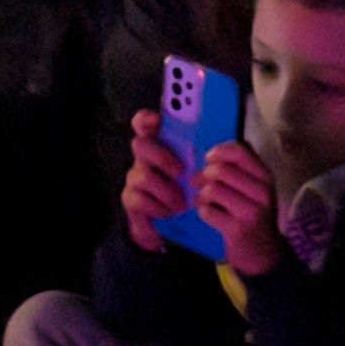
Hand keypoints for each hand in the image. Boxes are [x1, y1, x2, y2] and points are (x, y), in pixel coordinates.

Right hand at [118, 110, 189, 248]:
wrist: (173, 226)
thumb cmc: (187, 192)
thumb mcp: (195, 171)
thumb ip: (197, 155)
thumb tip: (214, 144)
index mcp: (160, 145)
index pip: (144, 123)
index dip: (147, 119)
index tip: (157, 120)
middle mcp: (144, 158)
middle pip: (140, 145)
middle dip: (161, 157)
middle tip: (180, 172)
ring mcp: (135, 178)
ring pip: (143, 176)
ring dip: (166, 192)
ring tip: (181, 204)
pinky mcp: (130, 199)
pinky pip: (140, 199)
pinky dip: (159, 208)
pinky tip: (169, 212)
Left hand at [194, 140, 283, 274]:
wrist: (263, 254)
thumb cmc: (254, 215)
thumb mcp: (255, 189)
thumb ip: (242, 167)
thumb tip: (218, 150)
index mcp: (266, 177)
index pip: (240, 152)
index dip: (219, 152)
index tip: (209, 160)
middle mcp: (262, 192)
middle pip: (220, 170)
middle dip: (204, 176)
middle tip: (200, 184)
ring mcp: (251, 211)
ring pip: (212, 190)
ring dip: (201, 195)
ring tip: (203, 201)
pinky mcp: (238, 230)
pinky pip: (208, 211)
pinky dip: (202, 211)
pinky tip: (208, 214)